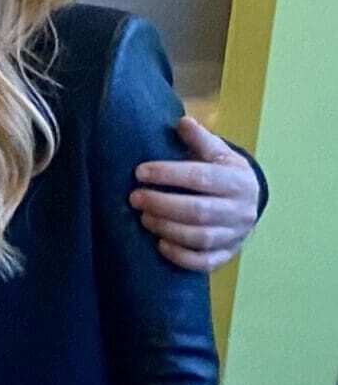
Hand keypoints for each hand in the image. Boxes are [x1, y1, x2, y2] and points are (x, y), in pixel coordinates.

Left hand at [130, 116, 260, 272]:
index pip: (201, 178)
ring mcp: (236, 235)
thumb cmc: (224, 172)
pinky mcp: (229, 254)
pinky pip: (205, 262)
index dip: (168, 174)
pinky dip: (182, 256)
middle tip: (135, 198)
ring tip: (143, 218)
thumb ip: (200, 139)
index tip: (139, 172)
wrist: (249, 200)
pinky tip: (160, 245)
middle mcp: (241, 210)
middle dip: (162, 204)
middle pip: (199, 211)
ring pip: (201, 237)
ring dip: (167, 229)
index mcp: (238, 180)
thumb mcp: (218, 152)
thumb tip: (183, 122)